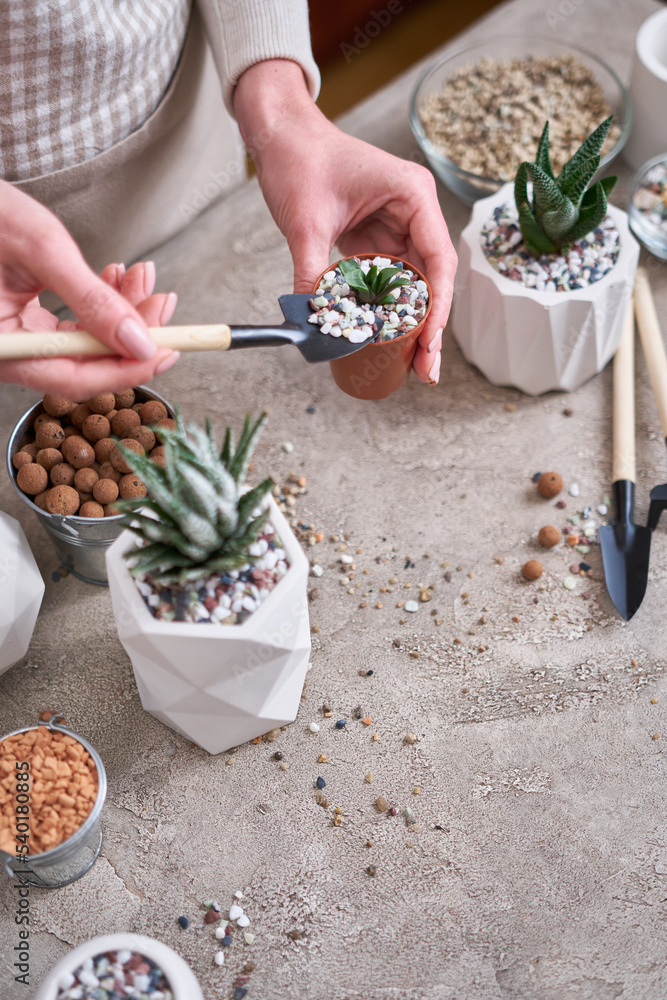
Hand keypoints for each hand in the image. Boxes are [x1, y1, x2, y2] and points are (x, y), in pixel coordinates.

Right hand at [0, 180, 179, 397]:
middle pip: (84, 364)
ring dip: (121, 314)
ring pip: (83, 344)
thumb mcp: (41, 249)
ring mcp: (16, 339)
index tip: (166, 351)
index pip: (74, 378)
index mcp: (1, 347)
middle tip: (164, 306)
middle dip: (131, 336)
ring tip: (144, 278)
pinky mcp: (22, 323)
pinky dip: (100, 305)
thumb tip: (140, 342)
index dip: (125, 369)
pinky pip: (70, 326)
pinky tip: (118, 278)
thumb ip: (92, 299)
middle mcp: (9, 351)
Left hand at [234, 61, 456, 384]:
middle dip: (429, 327)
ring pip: (413, 285)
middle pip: (432, 279)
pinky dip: (387, 310)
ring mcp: (398, 226)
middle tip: (426, 371)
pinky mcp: (378, 238)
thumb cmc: (298, 159)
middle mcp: (414, 212)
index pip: (438, 260)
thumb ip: (312, 273)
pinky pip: (389, 281)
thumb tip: (313, 324)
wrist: (281, 134)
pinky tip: (385, 340)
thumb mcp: (305, 222)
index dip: (436, 307)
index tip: (429, 343)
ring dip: (410, 323)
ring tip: (412, 365)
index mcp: (413, 196)